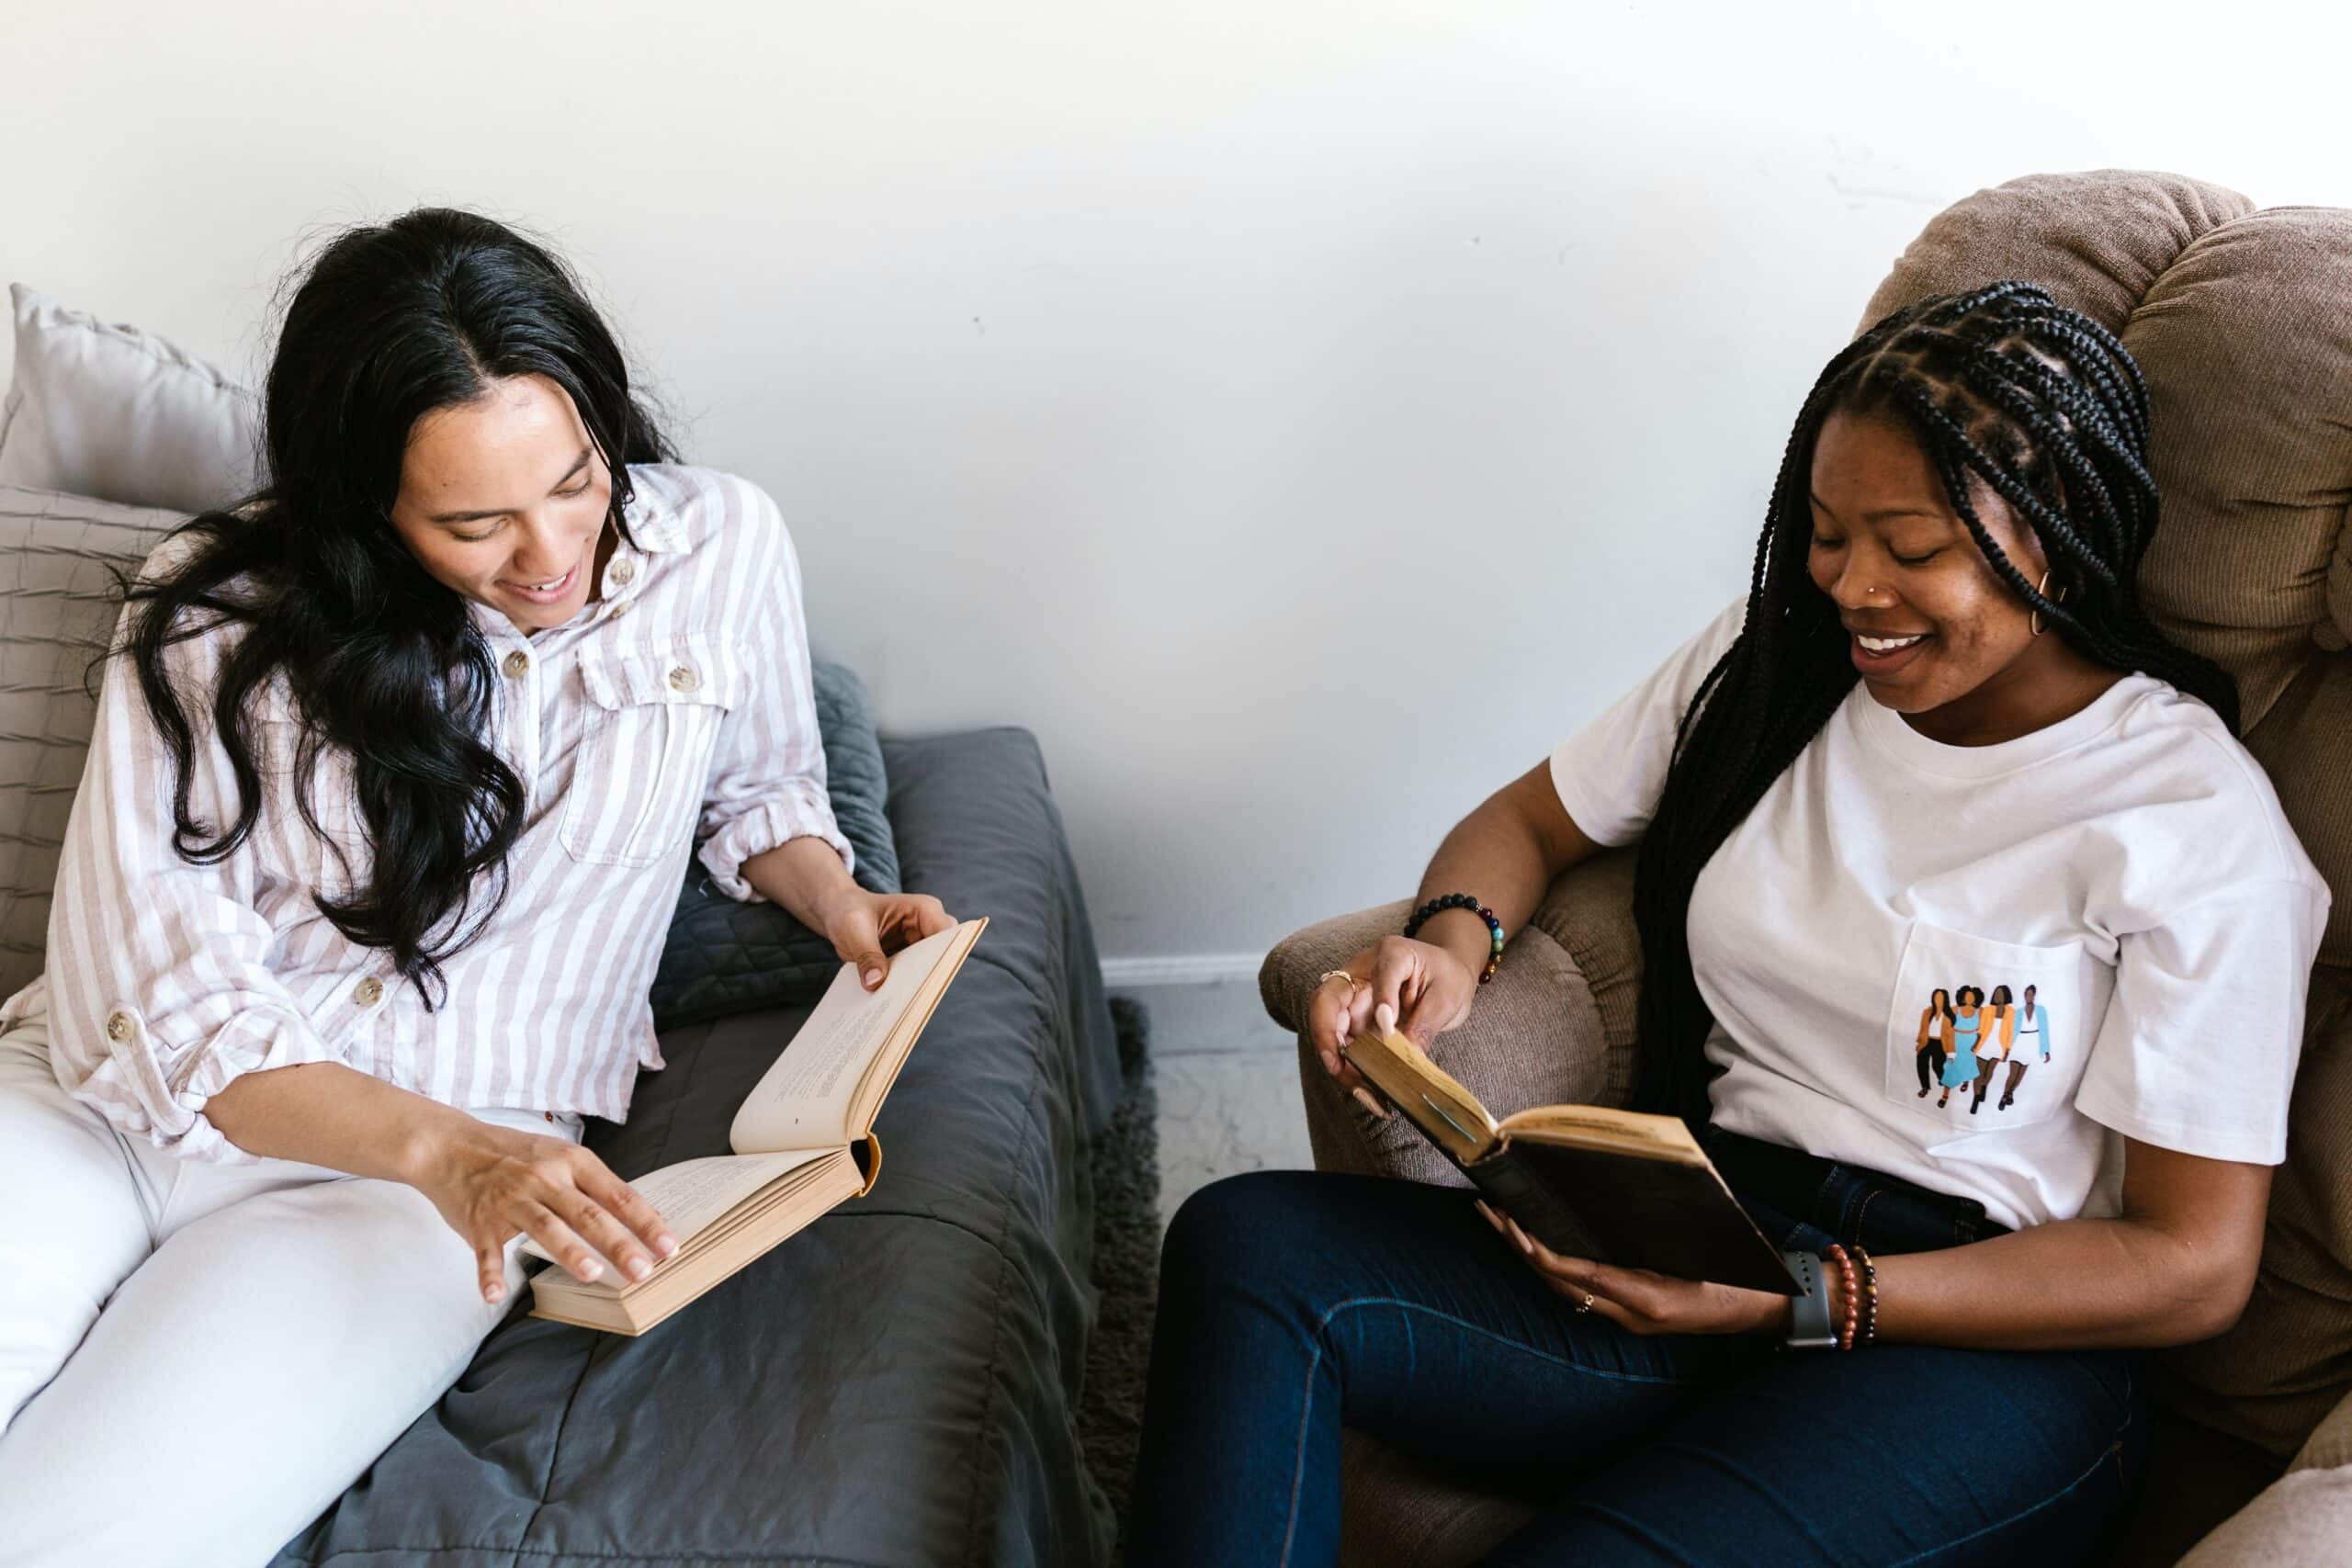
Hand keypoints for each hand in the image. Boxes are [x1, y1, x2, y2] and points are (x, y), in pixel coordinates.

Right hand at [410, 1116, 678, 1303]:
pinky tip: (496, 1296)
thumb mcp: (559, 1157)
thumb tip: (637, 1219)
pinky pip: (486, 1250)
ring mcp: (511, 1200)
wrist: (452, 1146)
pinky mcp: (479, 1221)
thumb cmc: (516, 1155)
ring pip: (546, 1226)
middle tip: (643, 1271)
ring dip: (569, 1251)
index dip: (645, 1222)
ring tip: (592, 1274)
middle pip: (588, 1214)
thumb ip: (592, 1186)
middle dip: (618, 1243)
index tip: (669, 1247)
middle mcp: (544, 1178)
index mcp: (571, 1162)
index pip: (617, 1195)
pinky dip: (489, 1274)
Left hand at [820, 889, 955, 989]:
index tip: (930, 980)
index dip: (943, 957)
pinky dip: (902, 990)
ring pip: (929, 972)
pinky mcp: (909, 963)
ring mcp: (920, 947)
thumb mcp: (854, 928)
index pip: (946, 935)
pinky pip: (912, 980)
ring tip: (897, 1004)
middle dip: (929, 976)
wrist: (839, 914)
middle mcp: (929, 928)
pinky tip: (887, 1002)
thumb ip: (867, 954)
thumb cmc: (849, 911)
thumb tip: (876, 983)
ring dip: (915, 986)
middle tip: (911, 998)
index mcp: (925, 910)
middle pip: (942, 957)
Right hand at [1305, 935, 1477, 1109]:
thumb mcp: (1446, 996)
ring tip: (1366, 1094)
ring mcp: (1355, 999)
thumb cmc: (1447, 976)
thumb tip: (1407, 1057)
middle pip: (1328, 1002)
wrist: (1445, 975)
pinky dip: (1353, 1072)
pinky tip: (1370, 1094)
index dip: (1381, 1002)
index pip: (1379, 974)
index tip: (1389, 1029)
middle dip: (1329, 1040)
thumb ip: (1425, 1024)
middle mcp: (1361, 974)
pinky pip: (1346, 1048)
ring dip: (1340, 1064)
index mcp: (1391, 954)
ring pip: (1332, 1031)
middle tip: (1342, 1072)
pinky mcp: (1356, 1021)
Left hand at [1474, 1200, 1787, 1336]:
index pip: (1576, 1274)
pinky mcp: (1636, 1310)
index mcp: (1647, 1298)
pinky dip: (1558, 1265)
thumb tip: (1617, 1199)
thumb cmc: (1742, 1273)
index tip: (1511, 1223)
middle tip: (1487, 1210)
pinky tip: (1541, 1241)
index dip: (1539, 1249)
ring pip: (1567, 1288)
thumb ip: (1659, 1234)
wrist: (1769, 1308)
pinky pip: (1587, 1290)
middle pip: (1560, 1282)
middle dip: (1521, 1246)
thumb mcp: (1701, 1250)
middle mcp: (1632, 1313)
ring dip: (1532, 1255)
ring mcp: (1632, 1317)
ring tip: (1501, 1220)